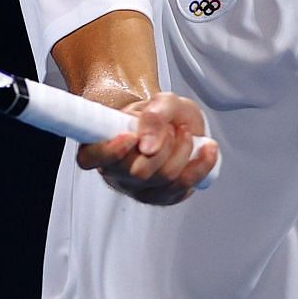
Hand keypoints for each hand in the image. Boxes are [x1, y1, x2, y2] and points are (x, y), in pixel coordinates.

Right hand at [75, 91, 216, 205]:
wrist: (175, 123)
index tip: (131, 136)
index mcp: (101, 146)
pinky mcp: (163, 197)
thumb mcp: (161, 101)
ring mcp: (139, 189)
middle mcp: (116, 172)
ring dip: (182, 150)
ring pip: (165, 179)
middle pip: (139, 172)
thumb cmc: (159, 113)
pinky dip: (202, 165)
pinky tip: (207, 149)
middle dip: (163, 144)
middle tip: (169, 127)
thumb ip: (153, 114)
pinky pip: (185, 187)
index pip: (90, 158)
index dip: (110, 151)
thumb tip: (147, 143)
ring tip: (183, 134)